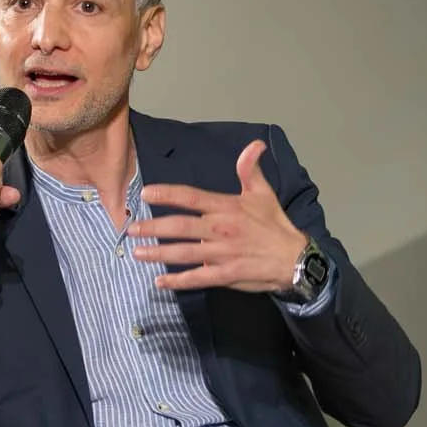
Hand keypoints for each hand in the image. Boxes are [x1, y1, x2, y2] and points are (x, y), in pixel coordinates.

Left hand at [130, 139, 310, 293]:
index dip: (167, 194)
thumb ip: (251, 170)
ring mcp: (222, 254)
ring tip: (137, 253)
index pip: (191, 197)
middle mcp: (220, 229)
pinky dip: (178, 281)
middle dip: (153, 228)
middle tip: (132, 229)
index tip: (146, 193)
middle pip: (180, 227)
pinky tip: (161, 282)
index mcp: (226, 207)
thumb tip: (254, 144)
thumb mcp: (264, 193)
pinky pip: (198, 278)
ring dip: (159, 253)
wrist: (294, 258)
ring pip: (184, 252)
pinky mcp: (226, 274)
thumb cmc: (275, 225)